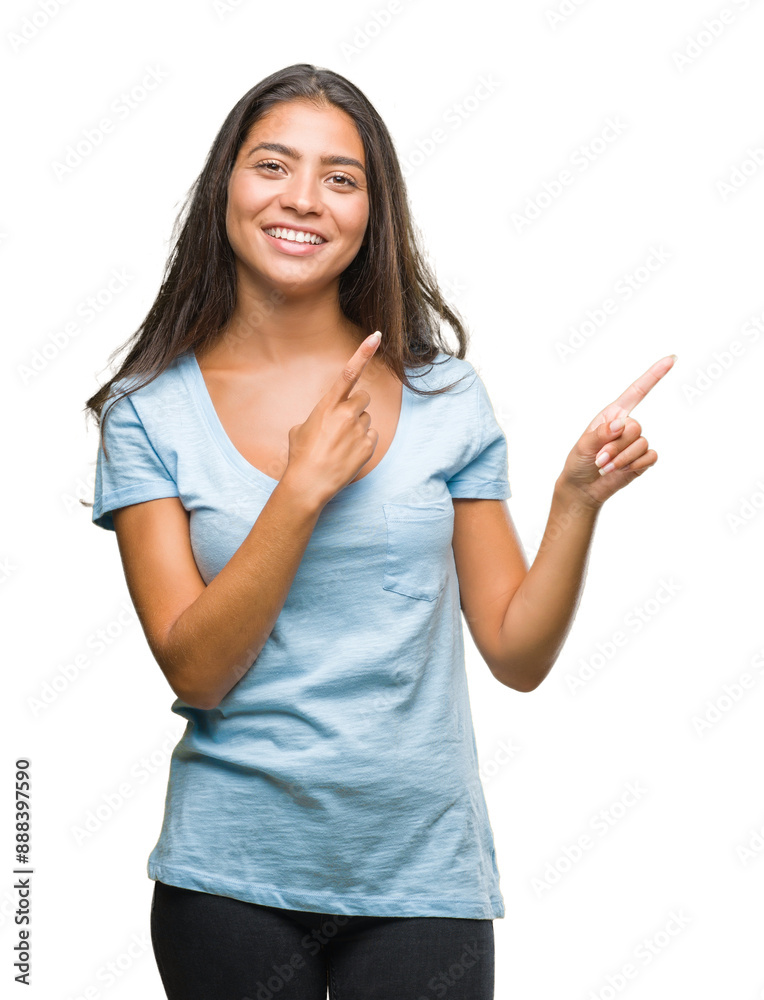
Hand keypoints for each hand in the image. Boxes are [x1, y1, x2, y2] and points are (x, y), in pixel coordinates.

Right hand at [282, 332, 381, 507]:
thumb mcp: (300, 429)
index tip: (376, 337)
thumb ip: (318, 417)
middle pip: (363, 398)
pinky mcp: (368, 446)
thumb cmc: (300, 456)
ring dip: (358, 427)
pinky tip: (348, 454)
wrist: (308, 484)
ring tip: (340, 445)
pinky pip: (371, 436)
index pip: (348, 373)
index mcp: (327, 405)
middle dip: (356, 407)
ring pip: (367, 419)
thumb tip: (325, 420)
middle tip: (342, 424)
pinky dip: (362, 443)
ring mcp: (359, 430)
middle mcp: (346, 414)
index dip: (363, 353)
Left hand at [558, 355, 675, 509]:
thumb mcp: (583, 446)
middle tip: (600, 458)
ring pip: (641, 443)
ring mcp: (636, 442)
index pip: (637, 391)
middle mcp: (627, 425)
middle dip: (616, 446)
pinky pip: (650, 457)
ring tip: (605, 466)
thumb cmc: (579, 462)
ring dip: (621, 458)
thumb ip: (601, 433)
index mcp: (612, 415)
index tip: (672, 359)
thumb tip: (621, 423)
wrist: (583, 487)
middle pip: (635, 426)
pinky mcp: (642, 459)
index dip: (654, 375)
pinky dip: (634, 465)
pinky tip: (621, 471)